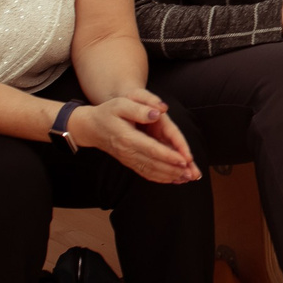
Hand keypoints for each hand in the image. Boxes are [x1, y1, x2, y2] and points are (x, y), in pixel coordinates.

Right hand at [75, 91, 200, 184]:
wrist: (90, 127)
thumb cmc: (108, 112)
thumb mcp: (121, 103)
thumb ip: (139, 108)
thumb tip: (158, 112)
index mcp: (127, 137)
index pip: (151, 148)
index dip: (168, 155)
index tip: (184, 160)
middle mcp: (128, 151)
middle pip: (154, 163)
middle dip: (174, 169)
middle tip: (192, 174)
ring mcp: (128, 158)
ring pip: (150, 170)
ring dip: (169, 176)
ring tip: (187, 178)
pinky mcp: (129, 161)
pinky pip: (145, 172)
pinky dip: (160, 177)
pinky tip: (174, 180)